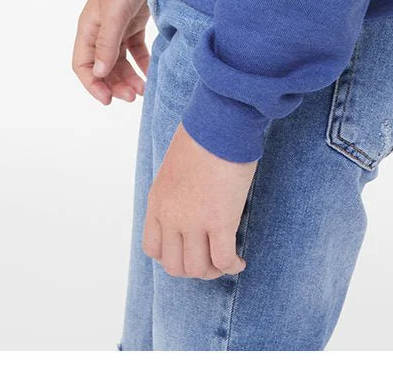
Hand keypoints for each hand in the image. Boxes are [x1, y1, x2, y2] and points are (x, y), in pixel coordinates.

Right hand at [73, 0, 150, 104]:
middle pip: (103, 66)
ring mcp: (119, 26)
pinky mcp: (136, 22)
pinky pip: (136, 50)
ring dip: (129, 77)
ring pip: (120, 61)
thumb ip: (107, 44)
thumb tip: (99, 74)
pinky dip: (142, 63)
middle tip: (133, 97)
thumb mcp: (115, 12)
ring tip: (143, 90)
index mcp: (89, 27)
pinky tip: (151, 73)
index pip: (83, 64)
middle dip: (115, 84)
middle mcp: (101, 29)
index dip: (92, 85)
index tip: (108, 100)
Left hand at [143, 122, 255, 278]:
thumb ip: (176, 191)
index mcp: (157, 202)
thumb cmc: (203, 134)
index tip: (189, 251)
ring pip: (198, 268)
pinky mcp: (220, 220)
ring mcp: (194, 221)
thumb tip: (190, 201)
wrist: (220, 121)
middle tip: (210, 260)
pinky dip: (232, 266)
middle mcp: (171, 216)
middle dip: (194, 269)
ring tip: (226, 262)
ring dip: (213, 271)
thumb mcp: (175, 167)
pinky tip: (239, 261)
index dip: (172, 257)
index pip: (153, 249)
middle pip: (175, 266)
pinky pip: (223, 259)